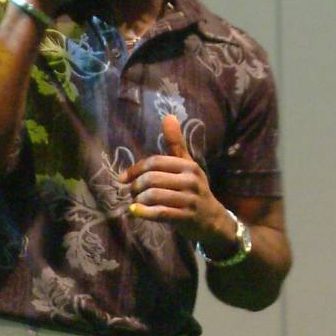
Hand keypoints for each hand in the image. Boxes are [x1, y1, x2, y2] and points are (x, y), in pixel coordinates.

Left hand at [122, 114, 232, 246]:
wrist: (212, 219)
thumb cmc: (194, 189)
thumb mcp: (187, 165)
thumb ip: (176, 143)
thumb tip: (168, 116)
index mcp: (188, 165)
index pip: (155, 162)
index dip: (135, 169)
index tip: (123, 178)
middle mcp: (190, 180)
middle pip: (152, 179)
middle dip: (136, 186)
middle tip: (131, 192)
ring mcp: (189, 200)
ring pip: (153, 195)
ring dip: (139, 199)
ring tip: (136, 202)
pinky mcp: (186, 217)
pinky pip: (160, 213)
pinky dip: (144, 212)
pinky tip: (135, 211)